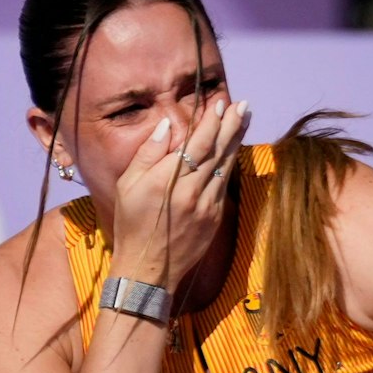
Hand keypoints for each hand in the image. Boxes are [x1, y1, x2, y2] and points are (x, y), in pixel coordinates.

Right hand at [107, 96, 251, 291]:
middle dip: (231, 125)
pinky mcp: (214, 218)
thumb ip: (148, 154)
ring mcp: (207, 206)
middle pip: (217, 151)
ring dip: (236, 141)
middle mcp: (191, 191)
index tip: (220, 103)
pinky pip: (224, 185)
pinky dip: (230, 164)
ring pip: (225, 166)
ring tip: (245, 120)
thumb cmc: (131, 225)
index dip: (211, 122)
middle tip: (244, 105)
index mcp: (167, 180)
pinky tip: (234, 151)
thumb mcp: (126, 186)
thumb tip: (167, 125)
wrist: (148, 269)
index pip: (196, 144)